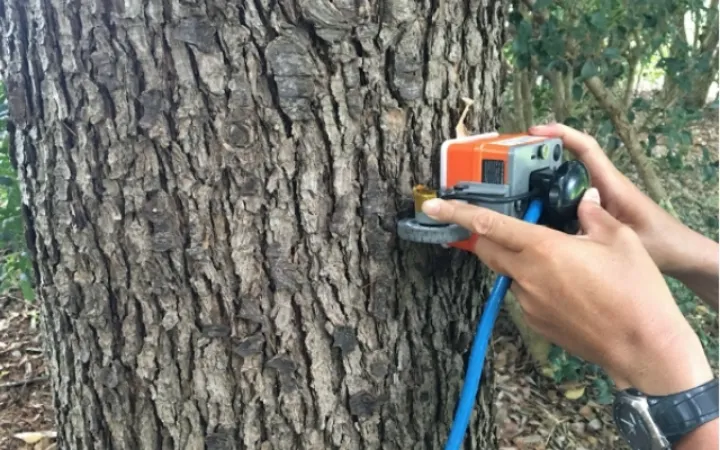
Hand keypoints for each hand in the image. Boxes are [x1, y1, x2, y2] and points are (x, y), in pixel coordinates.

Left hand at [420, 189, 712, 394]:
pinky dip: (535, 284)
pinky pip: (525, 295)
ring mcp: (528, 303)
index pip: (489, 225)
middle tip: (493, 225)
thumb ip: (592, 216)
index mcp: (543, 249)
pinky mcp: (536, 323)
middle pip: (489, 249)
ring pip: (509, 273)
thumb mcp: (620, 240)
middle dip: (483, 235)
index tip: (432, 205)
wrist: (643, 348)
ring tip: (559, 261)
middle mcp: (527, 276)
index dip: (457, 213)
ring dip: (519, 261)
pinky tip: (568, 288)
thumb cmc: (636, 291)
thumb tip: (582, 202)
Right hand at [528, 123, 716, 277]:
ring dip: (543, 179)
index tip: (534, 132)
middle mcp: (602, 186)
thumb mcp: (628, 234)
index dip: (561, 134)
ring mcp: (598, 199)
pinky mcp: (596, 213)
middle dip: (541, 154)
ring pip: (566, 182)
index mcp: (611, 184)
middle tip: (511, 161)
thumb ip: (602, 224)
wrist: (681, 255)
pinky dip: (550, 201)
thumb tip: (569, 213)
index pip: (585, 148)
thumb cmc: (662, 243)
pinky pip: (569, 200)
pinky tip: (532, 215)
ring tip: (512, 186)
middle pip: (569, 160)